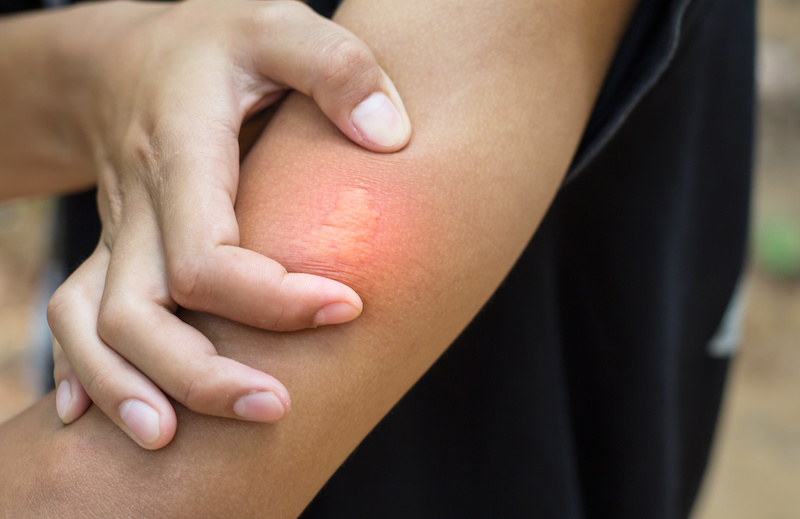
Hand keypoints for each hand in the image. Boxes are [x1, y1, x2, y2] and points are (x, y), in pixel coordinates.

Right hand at [46, 0, 410, 448]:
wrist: (129, 56)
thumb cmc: (217, 42)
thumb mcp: (277, 24)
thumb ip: (336, 67)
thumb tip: (389, 135)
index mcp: (182, 151)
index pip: (207, 255)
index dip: (272, 298)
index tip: (348, 306)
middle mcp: (138, 204)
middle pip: (141, 314)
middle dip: (202, 375)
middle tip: (276, 409)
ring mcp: (118, 233)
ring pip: (95, 328)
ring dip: (133, 388)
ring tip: (172, 443)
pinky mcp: (116, 251)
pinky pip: (75, 317)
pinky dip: (86, 371)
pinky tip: (102, 417)